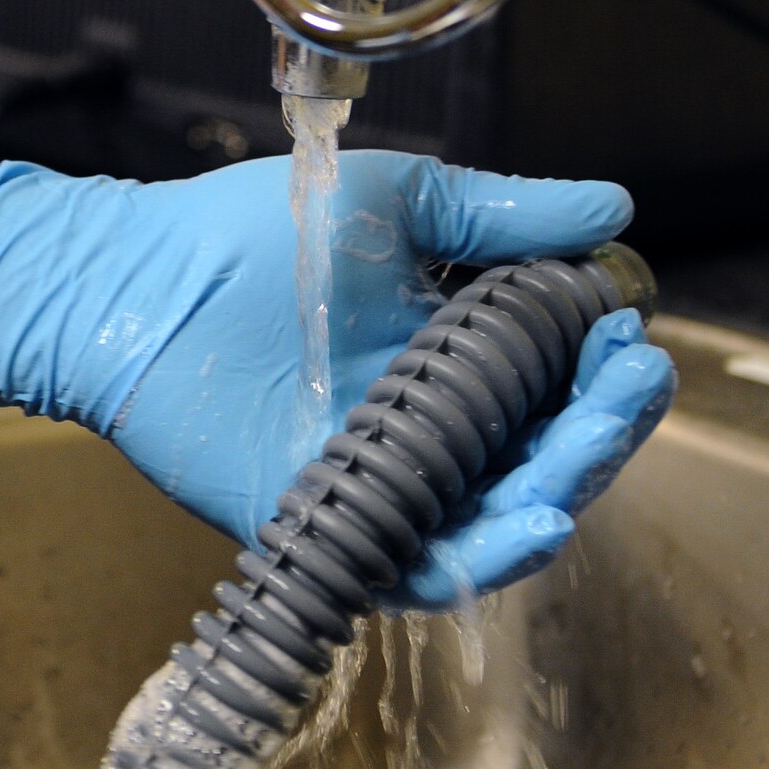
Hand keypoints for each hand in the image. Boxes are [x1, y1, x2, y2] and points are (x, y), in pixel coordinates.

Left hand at [0, 147, 673, 601]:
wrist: (139, 279)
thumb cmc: (251, 232)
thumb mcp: (397, 203)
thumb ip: (502, 214)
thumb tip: (615, 211)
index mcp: (450, 356)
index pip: (559, 384)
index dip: (607, 370)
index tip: (629, 335)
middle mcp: (425, 428)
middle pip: (545, 458)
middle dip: (603, 430)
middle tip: (629, 386)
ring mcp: (380, 482)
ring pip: (500, 520)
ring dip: (560, 493)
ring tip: (587, 454)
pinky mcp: (330, 526)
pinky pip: (422, 566)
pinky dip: (484, 555)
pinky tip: (531, 521)